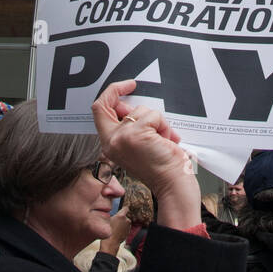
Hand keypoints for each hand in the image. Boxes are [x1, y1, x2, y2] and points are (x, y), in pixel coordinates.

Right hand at [92, 80, 198, 229]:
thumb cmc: (163, 168)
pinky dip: (164, 126)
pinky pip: (153, 116)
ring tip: (163, 140)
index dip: (110, 93)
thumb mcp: (140, 144)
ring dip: (157, 122)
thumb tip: (128, 106)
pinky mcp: (136, 135)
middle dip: (121, 91)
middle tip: (132, 85)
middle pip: (107, 103)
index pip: (99, 111)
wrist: (173, 187)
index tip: (125, 86)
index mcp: (110, 145)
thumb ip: (131, 126)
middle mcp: (111, 142)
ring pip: (140, 111)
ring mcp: (121, 138)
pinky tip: (167, 142)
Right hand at [100, 205, 129, 255]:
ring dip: (122, 224)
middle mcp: (126, 220)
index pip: (126, 208)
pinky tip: (117, 232)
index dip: (124, 209)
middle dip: (121, 218)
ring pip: (126, 223)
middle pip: (125, 216)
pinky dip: (123, 229)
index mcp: (121, 216)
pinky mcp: (128, 232)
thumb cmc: (108, 231)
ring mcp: (128, 226)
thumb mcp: (108, 220)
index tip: (122, 210)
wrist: (111, 242)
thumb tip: (116, 215)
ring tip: (116, 228)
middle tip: (115, 222)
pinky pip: (126, 228)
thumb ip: (114, 216)